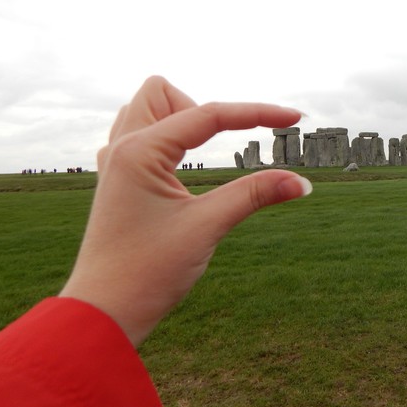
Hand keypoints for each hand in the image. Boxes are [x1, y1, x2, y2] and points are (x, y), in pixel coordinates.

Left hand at [59, 76, 311, 345]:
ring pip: (146, 110)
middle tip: (216, 149)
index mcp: (139, 151)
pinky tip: (180, 170)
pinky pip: (140, 136)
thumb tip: (302, 182)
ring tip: (198, 159)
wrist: (104, 314)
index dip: (256, 113)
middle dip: (199, 108)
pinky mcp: (119, 181)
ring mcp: (115, 163)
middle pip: (162, 92)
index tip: (295, 117)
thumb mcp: (208, 226)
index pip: (207, 114)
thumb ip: (255, 194)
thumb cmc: (148, 273)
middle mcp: (121, 147)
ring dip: (179, 121)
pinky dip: (167, 140)